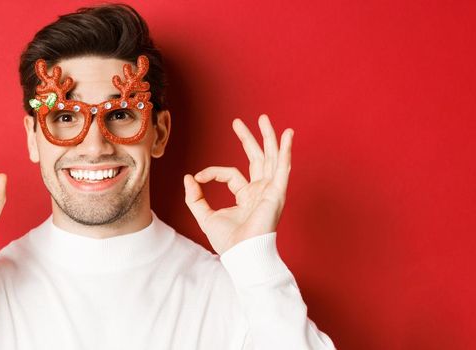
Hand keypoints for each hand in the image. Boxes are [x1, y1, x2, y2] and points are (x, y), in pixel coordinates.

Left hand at [183, 114, 292, 254]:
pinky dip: (285, 151)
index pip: (231, 174)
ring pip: (271, 158)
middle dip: (249, 139)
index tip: (198, 177)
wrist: (242, 254)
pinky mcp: (277, 193)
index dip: (212, 172)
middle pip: (257, 159)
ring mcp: (271, 191)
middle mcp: (261, 191)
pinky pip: (283, 168)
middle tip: (239, 122)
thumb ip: (195, 197)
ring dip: (269, 138)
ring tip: (265, 119)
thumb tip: (188, 177)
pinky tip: (287, 135)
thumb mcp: (204, 216)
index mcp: (247, 196)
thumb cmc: (228, 241)